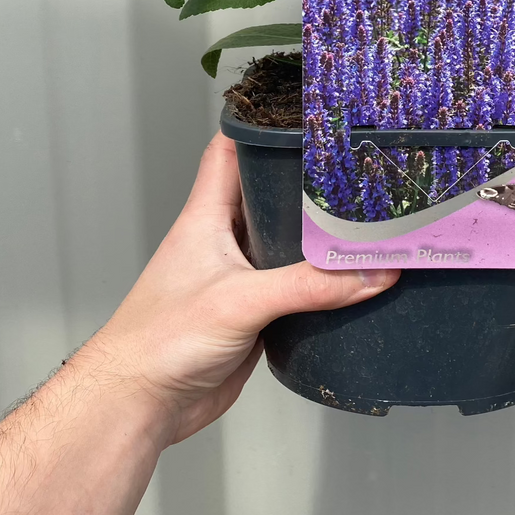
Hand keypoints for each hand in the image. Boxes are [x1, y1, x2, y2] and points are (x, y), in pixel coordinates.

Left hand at [80, 132, 398, 444]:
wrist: (141, 404)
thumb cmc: (160, 340)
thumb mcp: (240, 301)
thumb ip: (308, 286)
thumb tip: (372, 271)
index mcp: (208, 215)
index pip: (231, 149)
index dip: (261, 123)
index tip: (302, 110)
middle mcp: (224, 239)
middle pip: (269, 192)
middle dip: (308, 180)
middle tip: (355, 164)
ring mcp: (240, 277)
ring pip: (286, 243)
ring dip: (320, 237)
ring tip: (367, 218)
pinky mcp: (254, 314)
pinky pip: (295, 288)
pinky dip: (322, 284)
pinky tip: (353, 281)